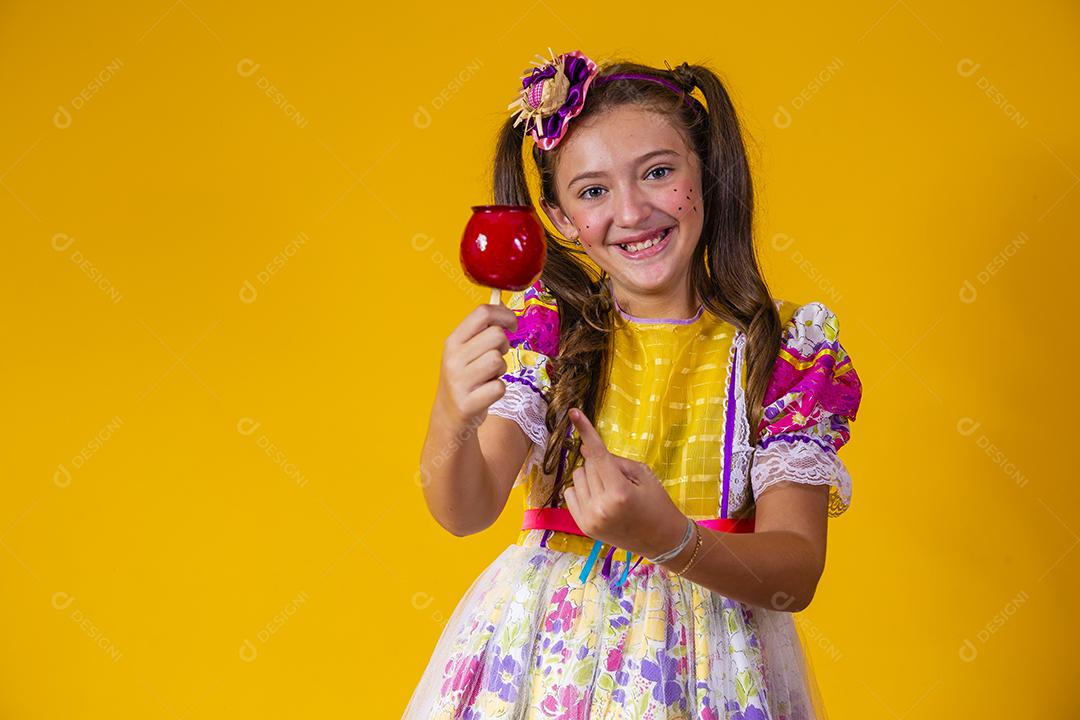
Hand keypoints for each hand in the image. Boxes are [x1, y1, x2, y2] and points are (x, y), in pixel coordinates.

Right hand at [436, 303, 517, 427]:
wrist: (448, 417)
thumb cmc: (464, 379)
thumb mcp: (464, 351)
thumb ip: (481, 331)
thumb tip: (503, 306)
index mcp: (452, 341)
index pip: (482, 312)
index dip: (504, 314)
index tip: (512, 324)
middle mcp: (453, 358)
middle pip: (496, 335)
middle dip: (504, 346)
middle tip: (496, 358)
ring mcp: (459, 381)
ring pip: (499, 360)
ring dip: (501, 370)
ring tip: (489, 376)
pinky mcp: (468, 403)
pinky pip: (499, 387)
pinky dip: (498, 390)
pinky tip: (486, 393)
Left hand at [563, 407, 688, 558]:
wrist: (662, 541)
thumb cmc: (657, 504)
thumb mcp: (643, 475)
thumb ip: (614, 460)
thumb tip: (585, 448)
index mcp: (619, 492)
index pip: (598, 454)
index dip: (585, 431)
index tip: (573, 412)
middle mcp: (601, 506)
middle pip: (587, 465)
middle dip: (600, 463)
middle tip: (618, 477)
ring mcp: (590, 518)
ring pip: (577, 478)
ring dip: (590, 476)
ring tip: (610, 490)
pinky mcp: (583, 527)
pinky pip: (570, 494)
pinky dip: (582, 490)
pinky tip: (599, 499)